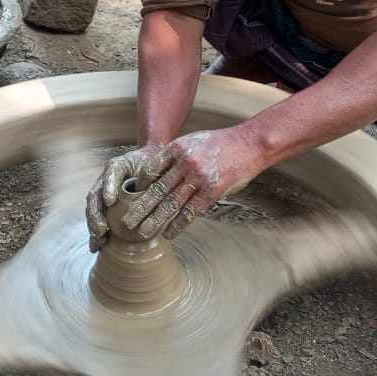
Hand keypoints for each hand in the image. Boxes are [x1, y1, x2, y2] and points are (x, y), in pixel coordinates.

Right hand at [85, 144, 171, 251]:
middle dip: (96, 214)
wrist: (155, 167)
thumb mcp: (157, 167)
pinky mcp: (108, 207)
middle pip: (95, 195)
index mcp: (118, 166)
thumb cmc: (156, 166)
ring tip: (99, 241)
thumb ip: (154, 174)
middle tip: (102, 229)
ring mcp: (104, 193)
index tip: (110, 201)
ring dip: (94, 226)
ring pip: (93, 208)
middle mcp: (107, 179)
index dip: (109, 187)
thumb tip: (152, 185)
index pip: (111, 173)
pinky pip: (99, 219)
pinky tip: (97, 246)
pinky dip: (97, 233)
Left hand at [121, 127, 265, 241]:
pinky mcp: (212, 191)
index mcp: (178, 148)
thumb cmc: (221, 143)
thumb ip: (177, 157)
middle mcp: (185, 162)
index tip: (131, 198)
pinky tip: (168, 233)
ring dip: (155, 220)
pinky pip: (190, 211)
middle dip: (140, 208)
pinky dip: (178, 224)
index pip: (152, 169)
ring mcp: (199, 177)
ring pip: (171, 203)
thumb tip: (159, 176)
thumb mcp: (193, 142)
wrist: (249, 143)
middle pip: (157, 189)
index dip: (141, 186)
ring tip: (143, 232)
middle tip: (126, 222)